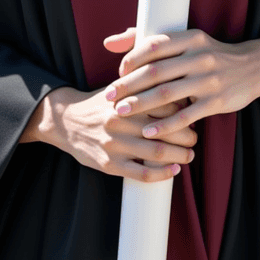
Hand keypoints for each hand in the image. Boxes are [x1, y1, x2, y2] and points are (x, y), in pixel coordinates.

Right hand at [21, 86, 196, 182]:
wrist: (65, 121)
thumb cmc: (100, 105)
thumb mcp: (118, 89)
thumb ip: (142, 86)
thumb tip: (178, 88)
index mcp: (126, 99)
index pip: (165, 104)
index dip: (184, 110)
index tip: (193, 114)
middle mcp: (121, 121)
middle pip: (165, 129)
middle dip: (187, 136)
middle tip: (195, 137)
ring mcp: (115, 144)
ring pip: (157, 152)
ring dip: (180, 155)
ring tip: (189, 154)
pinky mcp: (110, 164)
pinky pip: (143, 173)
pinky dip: (163, 173)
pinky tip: (174, 170)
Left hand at [102, 26, 259, 142]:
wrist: (255, 67)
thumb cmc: (211, 54)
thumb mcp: (186, 40)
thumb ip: (147, 39)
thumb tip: (108, 43)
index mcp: (190, 38)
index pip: (153, 46)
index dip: (132, 59)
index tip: (117, 73)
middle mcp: (199, 57)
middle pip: (156, 71)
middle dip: (128, 85)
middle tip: (108, 97)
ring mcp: (209, 80)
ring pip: (167, 93)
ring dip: (140, 104)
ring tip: (120, 112)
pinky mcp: (217, 101)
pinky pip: (186, 115)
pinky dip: (165, 125)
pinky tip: (148, 132)